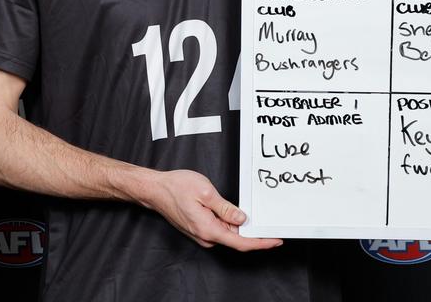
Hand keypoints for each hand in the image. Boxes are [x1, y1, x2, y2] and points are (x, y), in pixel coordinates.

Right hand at [145, 169, 282, 251]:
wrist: (154, 190)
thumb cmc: (175, 187)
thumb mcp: (206, 192)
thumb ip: (226, 208)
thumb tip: (242, 219)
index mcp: (208, 228)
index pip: (241, 243)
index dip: (261, 243)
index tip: (275, 241)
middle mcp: (205, 236)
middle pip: (236, 240)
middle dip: (250, 231)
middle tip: (261, 217)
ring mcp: (201, 234)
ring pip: (227, 233)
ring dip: (236, 225)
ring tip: (233, 205)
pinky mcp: (198, 229)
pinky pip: (218, 230)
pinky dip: (227, 223)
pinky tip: (225, 210)